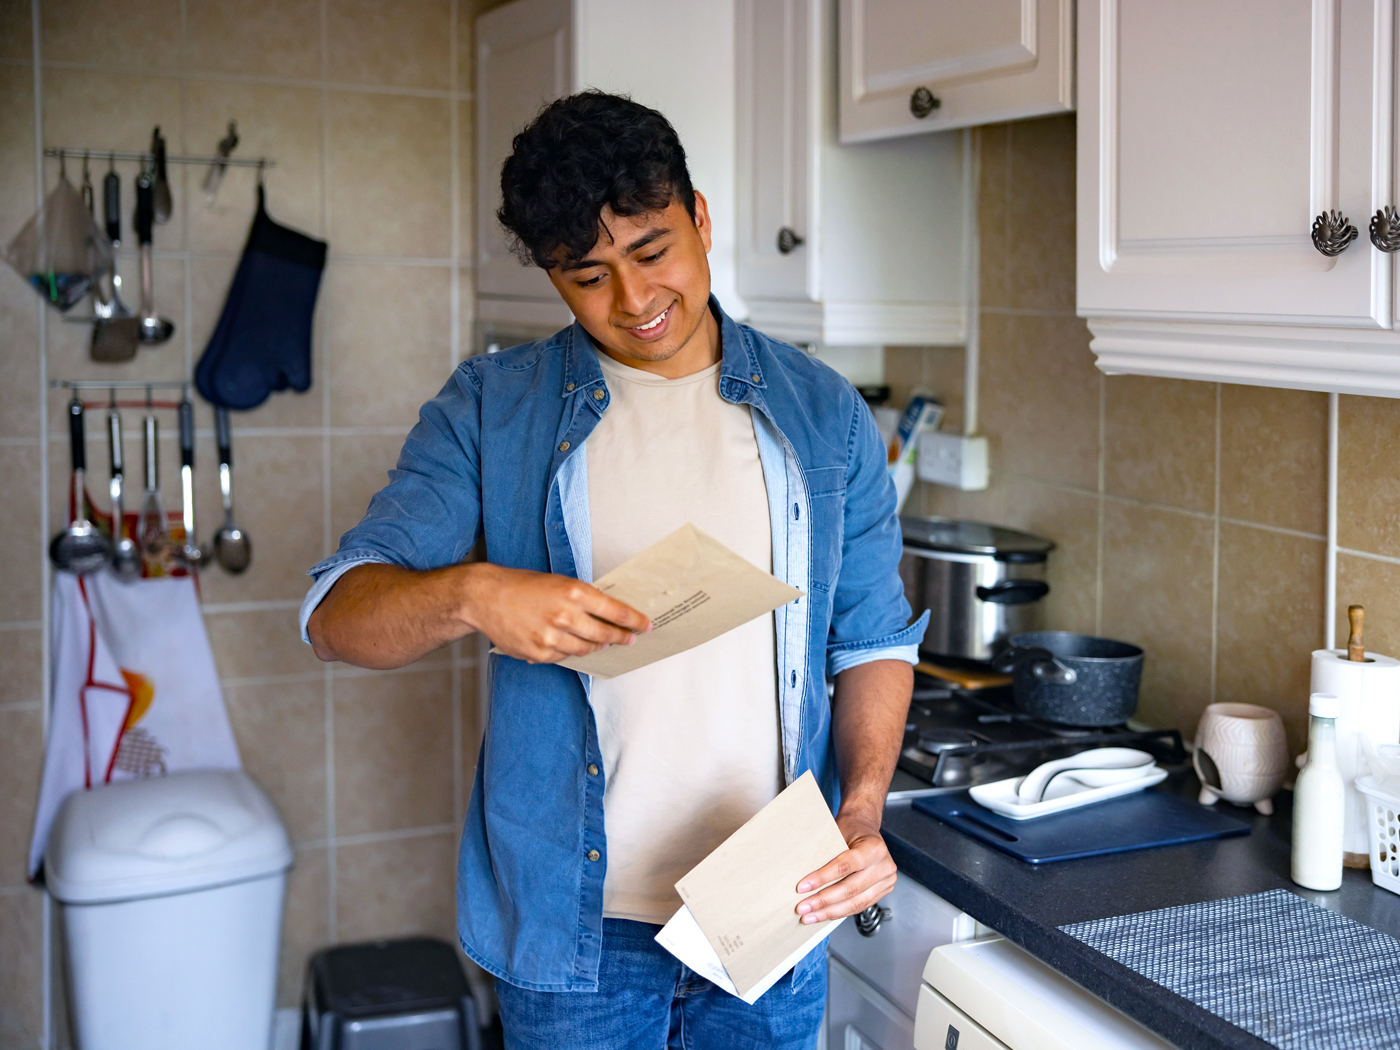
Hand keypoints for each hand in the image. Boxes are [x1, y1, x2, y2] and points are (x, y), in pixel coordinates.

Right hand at [464, 563, 649, 663]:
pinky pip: (565, 657)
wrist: (486, 597)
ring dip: (597, 645)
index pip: (615, 611)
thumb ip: (583, 599)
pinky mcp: (539, 653)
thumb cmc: (522, 586)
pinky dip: (570, 651)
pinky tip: (568, 643)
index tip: (645, 625)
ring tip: (601, 641)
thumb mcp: (558, 582)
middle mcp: (565, 616)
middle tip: (629, 638)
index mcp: (573, 592)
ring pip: (587, 648)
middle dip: (621, 637)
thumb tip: (608, 615)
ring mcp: (552, 638)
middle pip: (605, 634)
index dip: (634, 620)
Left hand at [793, 812, 896, 923]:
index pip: (844, 866)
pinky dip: (839, 912)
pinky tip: (823, 915)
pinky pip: (859, 906)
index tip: (802, 887)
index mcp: (874, 848)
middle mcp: (884, 866)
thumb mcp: (837, 835)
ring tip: (809, 917)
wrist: (865, 828)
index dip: (822, 878)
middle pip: (850, 889)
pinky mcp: (883, 891)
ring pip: (855, 903)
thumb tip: (804, 880)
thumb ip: (826, 855)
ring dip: (829, 912)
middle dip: (823, 901)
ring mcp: (886, 881)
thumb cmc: (850, 830)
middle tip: (802, 908)